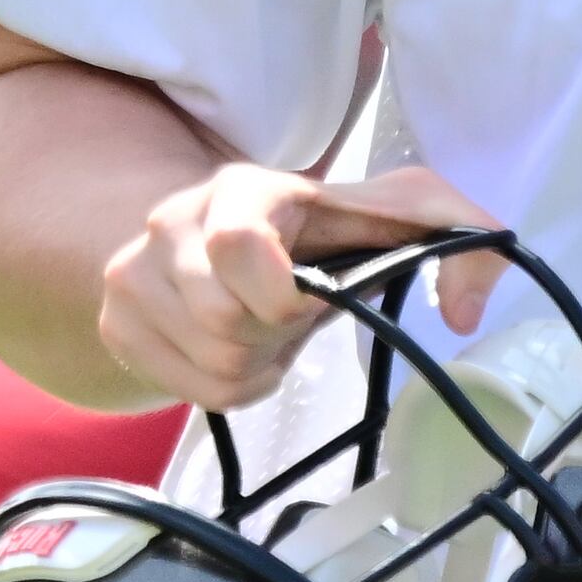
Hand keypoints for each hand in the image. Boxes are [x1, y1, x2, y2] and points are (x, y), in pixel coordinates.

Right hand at [103, 161, 505, 410]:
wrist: (210, 235)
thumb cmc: (317, 230)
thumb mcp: (393, 216)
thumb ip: (460, 236)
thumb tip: (465, 313)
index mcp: (241, 189)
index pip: (237, 245)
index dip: (279, 294)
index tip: (305, 302)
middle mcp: (171, 222)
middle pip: (226, 322)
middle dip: (276, 334)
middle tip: (290, 315)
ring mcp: (132, 275)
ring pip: (210, 362)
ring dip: (257, 362)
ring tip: (264, 328)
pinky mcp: (115, 323)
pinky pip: (190, 392)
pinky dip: (227, 385)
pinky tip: (235, 347)